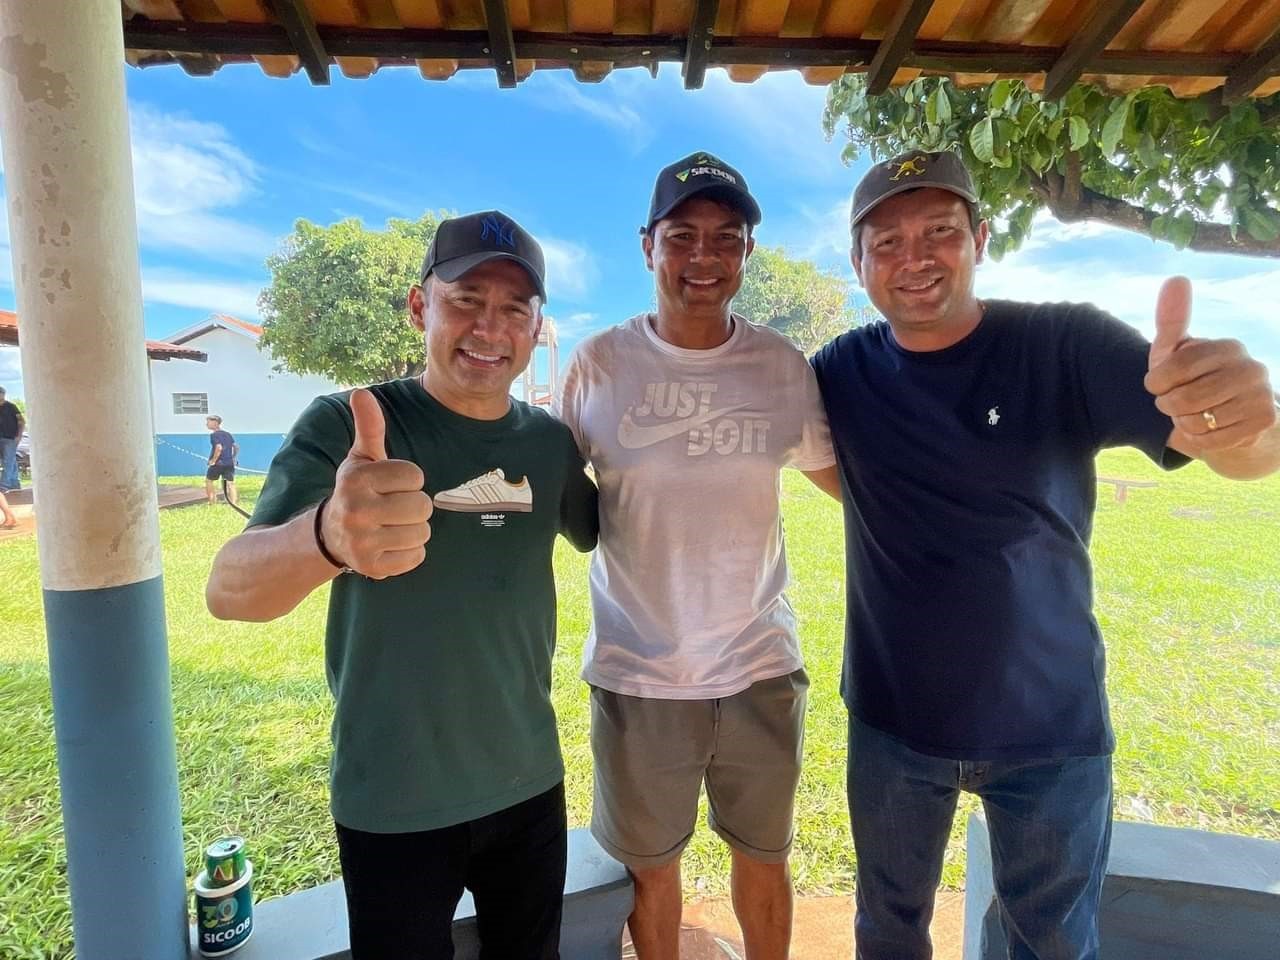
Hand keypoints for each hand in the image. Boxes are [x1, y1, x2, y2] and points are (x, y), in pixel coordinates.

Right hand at [320, 389, 432, 578]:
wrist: (330, 536)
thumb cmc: (357, 490)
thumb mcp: (361, 458)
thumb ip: (369, 427)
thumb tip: (361, 392)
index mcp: (357, 479)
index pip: (415, 476)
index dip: (408, 480)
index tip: (391, 485)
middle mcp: (357, 511)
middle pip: (422, 506)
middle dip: (414, 506)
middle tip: (394, 508)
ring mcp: (363, 542)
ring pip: (422, 533)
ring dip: (414, 529)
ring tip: (392, 525)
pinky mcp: (374, 568)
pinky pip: (417, 557)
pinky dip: (410, 552)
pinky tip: (390, 544)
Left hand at [1143, 276, 1275, 452]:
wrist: (1230, 421)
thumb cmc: (1193, 381)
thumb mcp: (1174, 353)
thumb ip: (1171, 320)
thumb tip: (1176, 278)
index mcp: (1227, 347)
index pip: (1175, 366)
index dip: (1156, 382)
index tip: (1155, 385)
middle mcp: (1252, 367)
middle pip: (1184, 397)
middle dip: (1169, 406)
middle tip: (1175, 404)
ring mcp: (1262, 395)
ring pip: (1198, 421)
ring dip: (1185, 424)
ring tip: (1195, 415)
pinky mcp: (1264, 421)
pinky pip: (1212, 440)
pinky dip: (1201, 440)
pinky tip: (1210, 429)